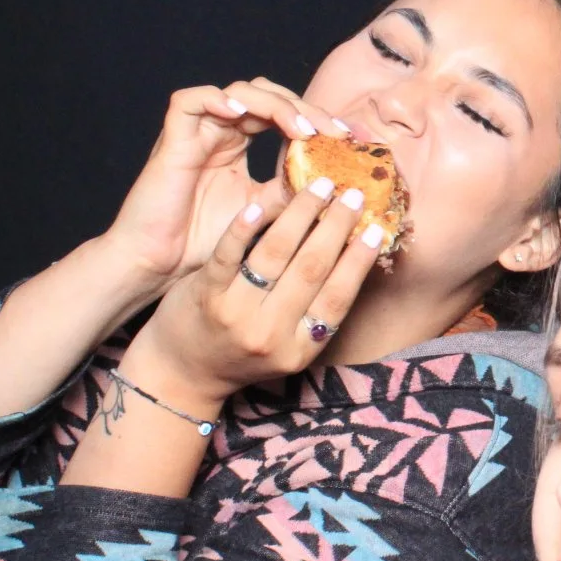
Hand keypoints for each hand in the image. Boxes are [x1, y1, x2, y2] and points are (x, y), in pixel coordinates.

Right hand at [101, 78, 352, 290]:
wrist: (158, 263)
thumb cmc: (204, 241)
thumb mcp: (263, 213)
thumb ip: (292, 192)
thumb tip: (339, 183)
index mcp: (242, 143)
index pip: (287, 116)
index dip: (320, 120)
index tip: (354, 140)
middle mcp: (222, 130)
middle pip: (272, 97)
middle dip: (307, 109)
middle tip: (336, 132)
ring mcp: (198, 131)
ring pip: (241, 92)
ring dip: (277, 105)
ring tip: (303, 129)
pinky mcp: (172, 137)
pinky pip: (190, 100)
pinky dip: (218, 99)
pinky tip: (243, 114)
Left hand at [125, 171, 385, 407]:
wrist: (183, 373)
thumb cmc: (243, 352)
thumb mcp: (289, 344)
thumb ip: (316, 307)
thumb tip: (353, 251)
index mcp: (299, 348)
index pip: (338, 297)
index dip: (359, 261)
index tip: (376, 228)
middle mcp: (270, 334)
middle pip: (310, 269)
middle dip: (336, 227)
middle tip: (352, 195)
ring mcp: (234, 314)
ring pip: (274, 255)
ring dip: (300, 214)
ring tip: (319, 187)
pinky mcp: (204, 295)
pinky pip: (228, 255)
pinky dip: (245, 228)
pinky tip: (261, 204)